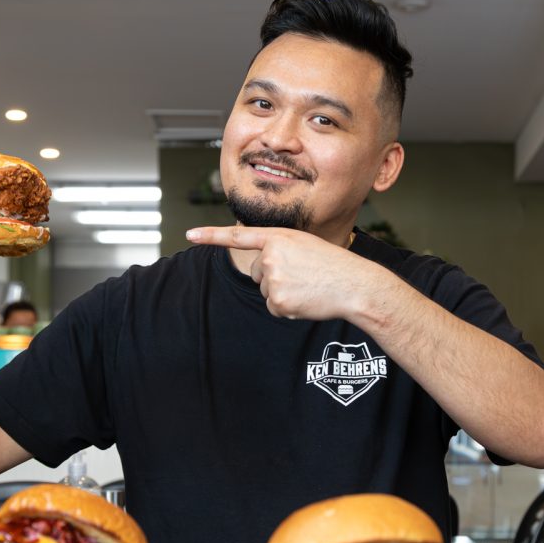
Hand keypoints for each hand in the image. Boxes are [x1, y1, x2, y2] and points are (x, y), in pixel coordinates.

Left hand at [186, 225, 383, 320]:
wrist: (353, 284)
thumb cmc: (333, 265)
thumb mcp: (305, 246)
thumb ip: (279, 251)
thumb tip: (263, 274)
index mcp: (278, 237)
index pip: (238, 236)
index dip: (211, 236)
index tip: (190, 235)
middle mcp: (271, 255)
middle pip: (257, 272)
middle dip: (275, 276)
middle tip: (303, 275)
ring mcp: (273, 279)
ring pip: (266, 291)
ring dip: (284, 293)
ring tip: (308, 286)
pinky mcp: (277, 301)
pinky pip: (273, 307)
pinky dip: (288, 307)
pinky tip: (306, 299)